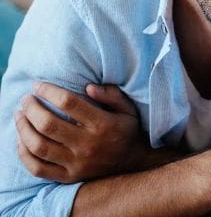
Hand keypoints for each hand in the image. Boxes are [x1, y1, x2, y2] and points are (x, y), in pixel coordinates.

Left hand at [15, 81, 151, 182]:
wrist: (137, 164)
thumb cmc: (128, 131)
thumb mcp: (128, 108)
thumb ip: (111, 94)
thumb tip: (88, 86)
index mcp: (102, 124)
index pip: (68, 102)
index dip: (48, 91)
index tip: (38, 85)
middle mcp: (88, 145)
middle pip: (48, 124)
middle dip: (31, 108)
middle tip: (26, 99)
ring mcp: (77, 163)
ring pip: (39, 146)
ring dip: (23, 129)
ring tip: (20, 116)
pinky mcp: (70, 177)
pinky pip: (39, 169)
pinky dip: (24, 155)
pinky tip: (21, 141)